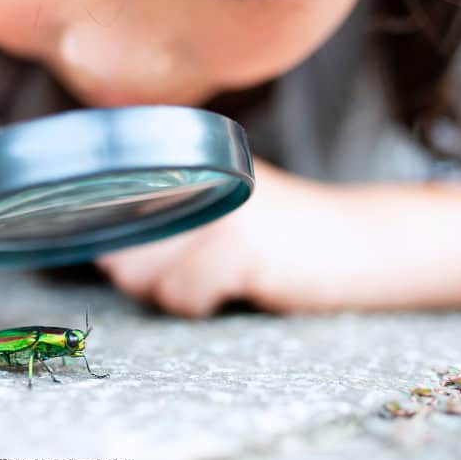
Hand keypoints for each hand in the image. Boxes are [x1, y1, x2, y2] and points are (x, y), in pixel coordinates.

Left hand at [95, 159, 372, 315]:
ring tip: (221, 273)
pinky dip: (203, 303)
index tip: (147, 251)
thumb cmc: (279, 232)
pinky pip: (181, 298)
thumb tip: (102, 249)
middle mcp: (192, 170)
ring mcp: (212, 206)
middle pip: (118, 249)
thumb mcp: (217, 200)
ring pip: (141, 277)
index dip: (117, 241)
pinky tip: (239, 284)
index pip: (106, 203)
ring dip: (176, 291)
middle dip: (146, 275)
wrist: (358, 240)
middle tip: (199, 266)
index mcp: (183, 156)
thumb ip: (161, 210)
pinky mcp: (235, 246)